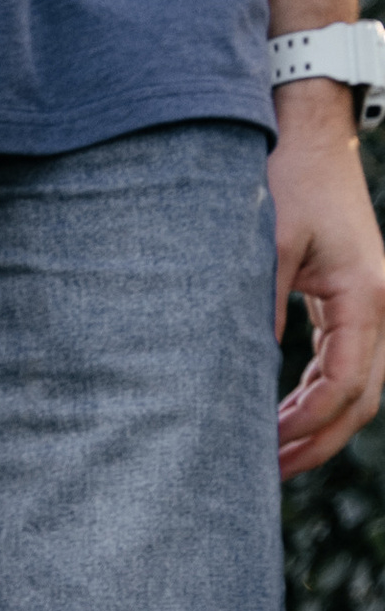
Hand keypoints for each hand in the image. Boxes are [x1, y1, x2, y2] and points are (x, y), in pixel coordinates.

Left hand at [269, 83, 384, 478]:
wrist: (308, 134)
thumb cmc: (288, 182)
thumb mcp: (267, 247)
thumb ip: (260, 309)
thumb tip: (239, 375)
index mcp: (365, 296)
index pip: (345, 383)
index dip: (308, 425)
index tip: (266, 450)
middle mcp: (380, 304)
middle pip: (363, 397)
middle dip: (320, 441)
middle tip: (267, 476)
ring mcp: (372, 302)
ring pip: (361, 385)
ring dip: (321, 424)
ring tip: (273, 457)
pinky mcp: (353, 299)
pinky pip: (347, 363)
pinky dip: (319, 396)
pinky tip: (284, 417)